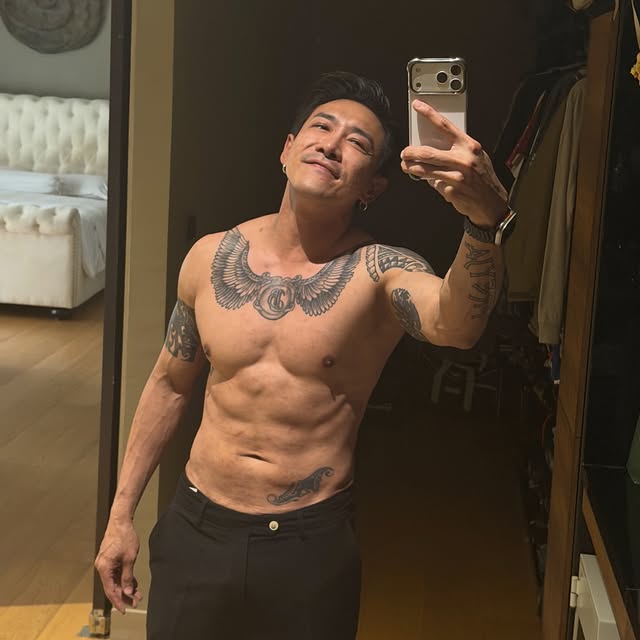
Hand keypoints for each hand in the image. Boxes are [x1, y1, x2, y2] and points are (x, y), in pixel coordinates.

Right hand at [94, 518, 142, 613]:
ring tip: (137, 594)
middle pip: (112, 586)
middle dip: (124, 595)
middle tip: (135, 602)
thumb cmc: (125, 536)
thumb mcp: (129, 558)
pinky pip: (116, 572)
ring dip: (125, 587)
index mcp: (104, 568)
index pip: (110, 590)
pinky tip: (133, 583)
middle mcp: (102, 567)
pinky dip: (124, 578)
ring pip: (115, 580)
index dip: (118, 601)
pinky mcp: (110, 559)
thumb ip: (128, 576)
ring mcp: (105, 563)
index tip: (125, 609)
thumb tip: (127, 591)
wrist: (120, 520)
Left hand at [401, 100, 507, 226]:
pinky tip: (433, 182)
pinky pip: (434, 184)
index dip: (429, 114)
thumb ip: (456, 150)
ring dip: (412, 168)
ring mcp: (457, 176)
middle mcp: (463, 159)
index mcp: (469, 146)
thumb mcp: (475, 157)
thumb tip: (433, 147)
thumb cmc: (482, 177)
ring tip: (406, 166)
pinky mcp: (451, 190)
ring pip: (425, 170)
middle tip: (404, 153)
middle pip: (428, 153)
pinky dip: (431, 183)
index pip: (445, 126)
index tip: (417, 106)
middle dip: (411, 153)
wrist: (491, 202)